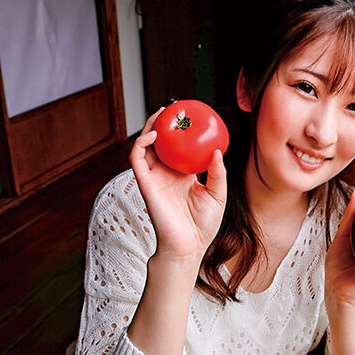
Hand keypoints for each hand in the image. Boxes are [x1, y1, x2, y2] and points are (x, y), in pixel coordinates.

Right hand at [130, 108, 227, 258]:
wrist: (189, 246)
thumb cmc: (204, 225)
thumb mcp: (218, 194)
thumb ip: (217, 173)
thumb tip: (217, 151)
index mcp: (183, 175)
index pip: (179, 148)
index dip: (181, 133)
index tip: (189, 117)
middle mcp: (167, 174)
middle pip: (160, 143)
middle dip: (163, 124)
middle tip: (173, 109)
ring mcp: (154, 178)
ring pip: (145, 146)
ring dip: (149, 128)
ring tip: (161, 115)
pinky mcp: (145, 184)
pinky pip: (137, 159)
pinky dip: (141, 143)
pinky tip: (153, 134)